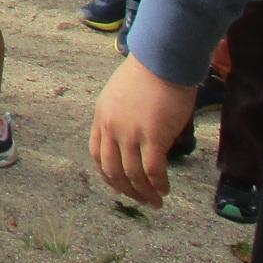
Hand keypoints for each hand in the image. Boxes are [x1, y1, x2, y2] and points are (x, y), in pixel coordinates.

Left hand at [91, 54, 198, 207]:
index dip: (107, 174)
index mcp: (101, 116)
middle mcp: (111, 127)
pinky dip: (158, 184)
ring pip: (132, 174)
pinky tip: (165, 189)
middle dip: (126, 189)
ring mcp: (130, 132)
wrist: (161, 61)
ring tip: (156, 201)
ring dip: (144, 192)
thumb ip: (122, 118)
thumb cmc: (147, 75)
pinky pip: (153, 170)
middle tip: (141, 200)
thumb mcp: (121, 96)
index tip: (119, 186)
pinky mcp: (152, 136)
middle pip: (112, 169)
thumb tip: (134, 140)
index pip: (97, 153)